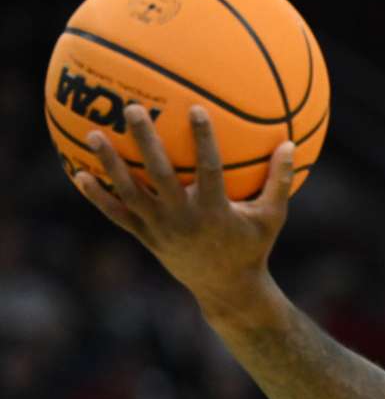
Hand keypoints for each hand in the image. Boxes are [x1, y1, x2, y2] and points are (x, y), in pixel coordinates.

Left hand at [75, 104, 295, 314]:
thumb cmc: (253, 247)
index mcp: (215, 210)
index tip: (195, 109)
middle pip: (159, 175)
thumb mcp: (272, 217)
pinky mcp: (146, 237)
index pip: (208, 169)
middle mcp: (183, 218)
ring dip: (110, 164)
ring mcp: (160, 229)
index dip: (203, 139)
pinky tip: (79, 175)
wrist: (227, 290)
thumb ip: (280, 181)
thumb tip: (291, 144)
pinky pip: (118, 215)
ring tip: (94, 135)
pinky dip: (98, 197)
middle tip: (133, 110)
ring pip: (131, 193)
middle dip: (145, 141)